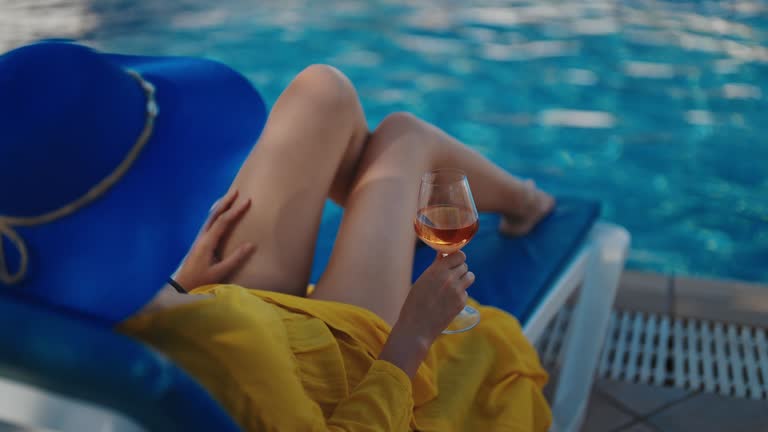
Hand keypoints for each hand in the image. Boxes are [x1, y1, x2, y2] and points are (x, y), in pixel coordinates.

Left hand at [173, 189, 255, 291]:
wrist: (181, 287)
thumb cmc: (200, 280)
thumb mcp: (219, 272)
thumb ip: (235, 258)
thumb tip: (251, 244)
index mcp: (208, 242)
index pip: (223, 221)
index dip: (235, 210)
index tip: (247, 201)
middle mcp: (203, 237)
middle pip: (214, 214)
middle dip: (225, 202)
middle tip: (236, 191)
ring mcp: (200, 239)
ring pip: (210, 217)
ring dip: (220, 207)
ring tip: (229, 199)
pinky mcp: (200, 243)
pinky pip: (209, 223)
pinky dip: (216, 215)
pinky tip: (220, 215)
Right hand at [379, 251, 474, 376]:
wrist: (417, 327)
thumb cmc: (415, 303)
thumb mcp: (422, 280)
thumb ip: (436, 267)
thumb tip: (443, 255)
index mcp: (437, 270)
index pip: (459, 255)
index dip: (456, 258)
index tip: (452, 262)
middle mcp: (450, 278)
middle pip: (465, 266)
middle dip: (458, 269)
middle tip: (450, 276)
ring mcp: (457, 291)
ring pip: (470, 277)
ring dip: (464, 279)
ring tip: (453, 286)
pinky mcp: (461, 303)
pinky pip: (466, 292)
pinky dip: (460, 295)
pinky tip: (449, 301)